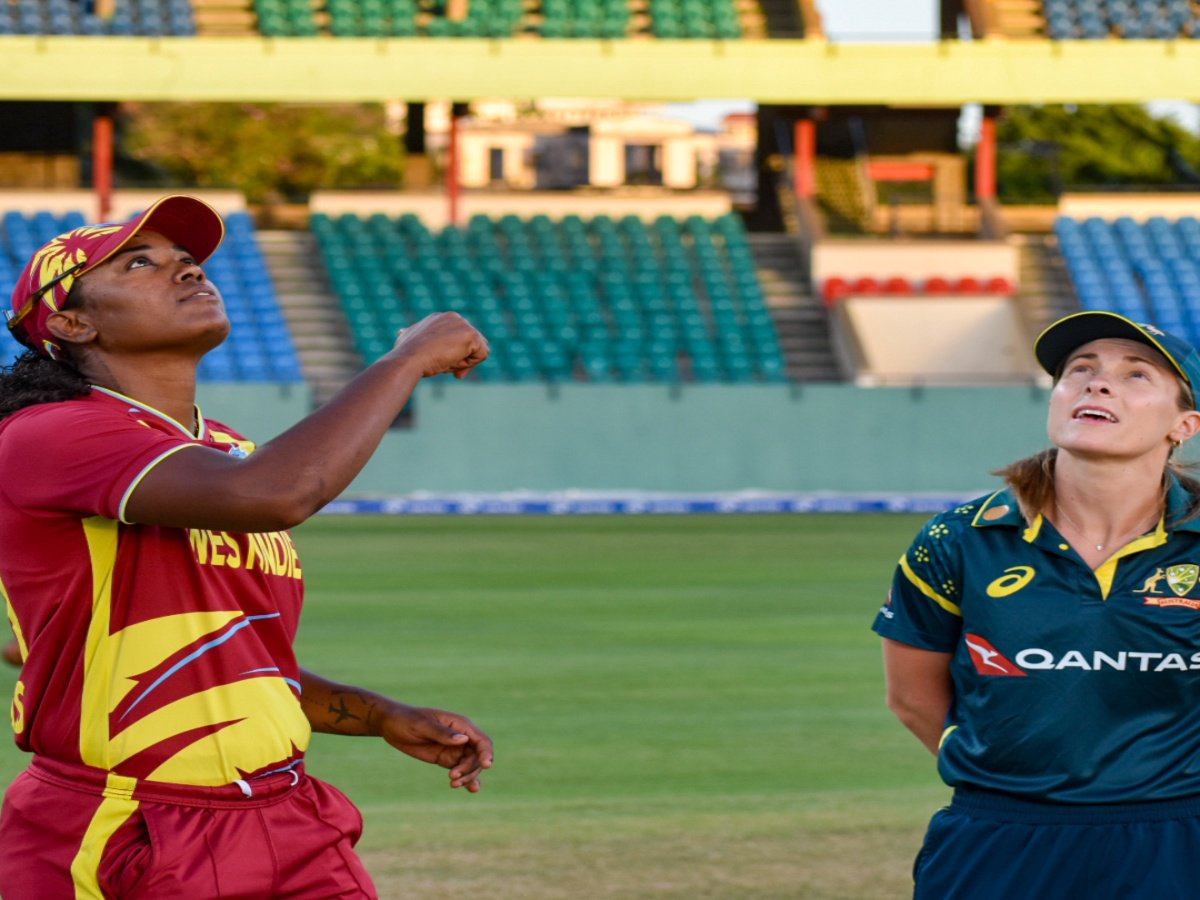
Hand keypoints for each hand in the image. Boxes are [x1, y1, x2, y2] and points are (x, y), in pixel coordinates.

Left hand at [379, 704, 494, 791]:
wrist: (391, 725)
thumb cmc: (406, 719)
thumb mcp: (422, 726)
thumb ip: (442, 734)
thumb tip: (463, 740)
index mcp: (460, 725)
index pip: (482, 740)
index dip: (486, 753)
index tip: (486, 765)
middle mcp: (462, 737)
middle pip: (478, 756)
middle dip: (470, 769)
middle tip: (452, 777)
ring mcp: (455, 749)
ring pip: (471, 766)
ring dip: (467, 776)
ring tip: (452, 784)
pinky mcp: (447, 759)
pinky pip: (461, 770)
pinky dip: (467, 780)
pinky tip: (471, 789)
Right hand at [391, 312, 488, 379]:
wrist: (409, 359)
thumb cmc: (406, 353)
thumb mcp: (406, 340)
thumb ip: (410, 335)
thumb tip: (402, 333)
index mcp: (440, 318)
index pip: (458, 337)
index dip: (454, 354)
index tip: (443, 364)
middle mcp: (454, 317)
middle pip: (471, 342)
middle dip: (463, 359)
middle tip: (455, 374)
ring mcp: (464, 325)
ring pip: (477, 349)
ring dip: (465, 362)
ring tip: (447, 366)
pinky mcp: (472, 335)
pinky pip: (482, 355)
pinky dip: (470, 365)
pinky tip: (453, 364)